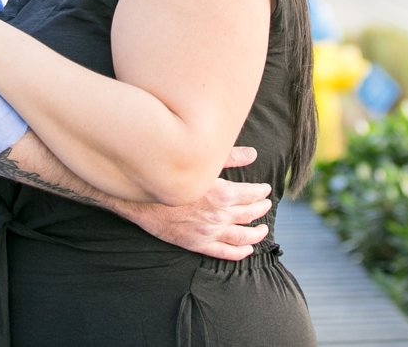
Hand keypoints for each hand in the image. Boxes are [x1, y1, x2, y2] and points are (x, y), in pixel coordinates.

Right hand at [119, 147, 272, 260]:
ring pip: (242, 236)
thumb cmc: (169, 174)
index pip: (251, 194)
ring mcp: (208, 232)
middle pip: (249, 214)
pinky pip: (224, 253)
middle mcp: (218, 215)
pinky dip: (240, 253)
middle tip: (266, 205)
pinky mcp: (197, 244)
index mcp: (222, 193)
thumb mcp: (201, 161)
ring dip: (256, 233)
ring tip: (263, 229)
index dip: (261, 192)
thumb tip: (253, 154)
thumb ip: (230, 157)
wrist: (140, 197)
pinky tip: (248, 249)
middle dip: (261, 209)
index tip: (265, 189)